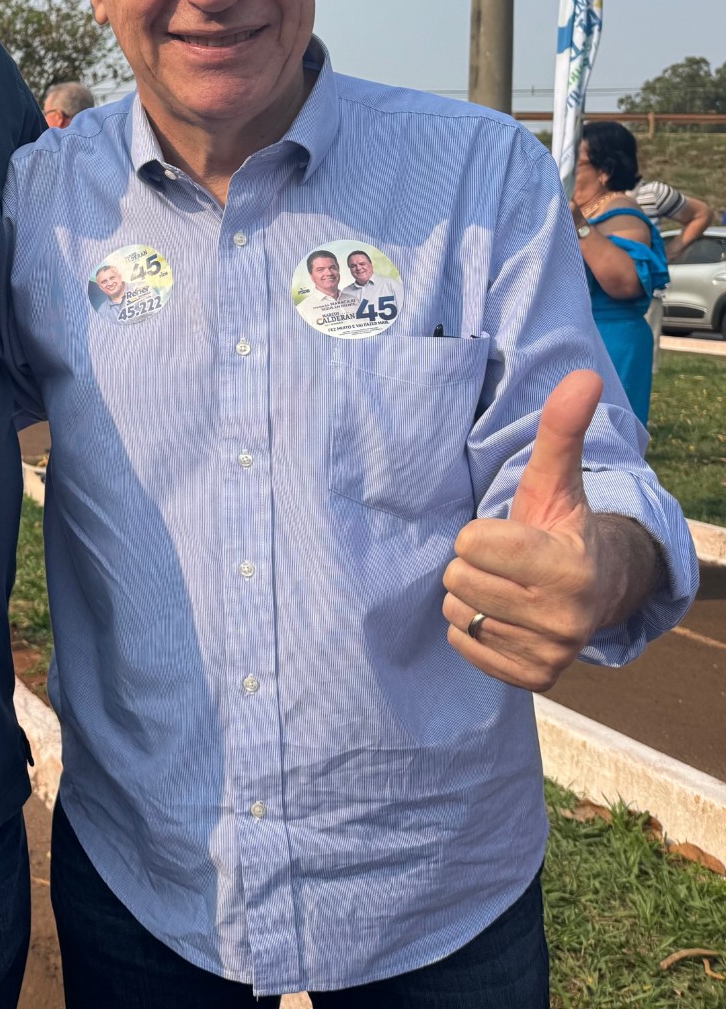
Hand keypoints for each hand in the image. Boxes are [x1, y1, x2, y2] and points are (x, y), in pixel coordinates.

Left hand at [441, 370, 648, 690]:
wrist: (597, 589)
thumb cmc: (561, 526)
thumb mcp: (556, 480)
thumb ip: (562, 430)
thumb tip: (585, 376)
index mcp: (569, 567)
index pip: (471, 544)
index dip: (479, 533)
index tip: (506, 533)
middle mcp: (566, 618)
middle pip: (458, 579)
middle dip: (472, 564)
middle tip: (505, 561)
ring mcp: (550, 653)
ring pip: (458, 612)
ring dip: (472, 596)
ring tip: (507, 586)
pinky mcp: (532, 678)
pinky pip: (463, 645)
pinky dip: (473, 629)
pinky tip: (504, 614)